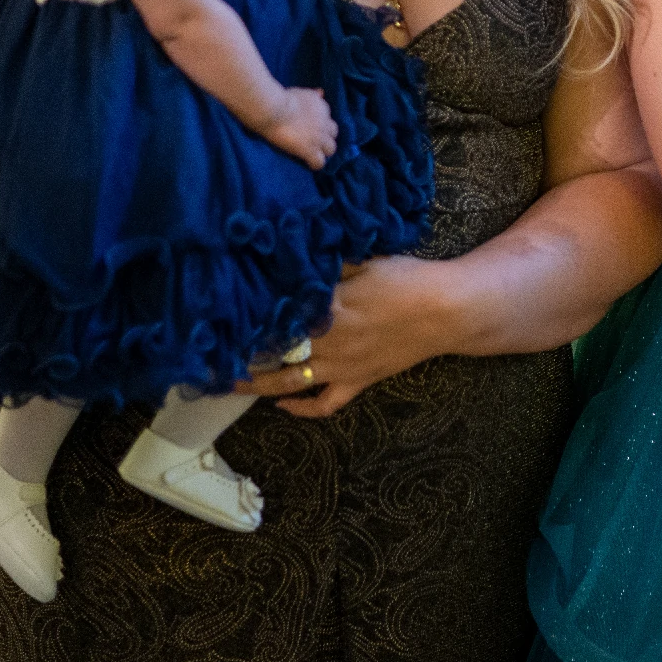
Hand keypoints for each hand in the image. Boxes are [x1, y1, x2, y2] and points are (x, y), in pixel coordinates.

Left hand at [239, 255, 456, 416]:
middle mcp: (328, 341)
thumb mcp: (367, 259)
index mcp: (328, 307)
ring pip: (290, 382)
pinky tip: (282, 405)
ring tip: (230, 383)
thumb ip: (330, 261)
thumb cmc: (408, 279)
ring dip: (257, 385)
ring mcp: (342, 367)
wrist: (447, 310)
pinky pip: (326, 404)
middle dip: (243, 352)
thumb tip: (296, 252)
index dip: (248, 318)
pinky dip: (301, 409)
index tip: (222, 314)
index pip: (278, 315)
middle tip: (214, 351)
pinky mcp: (358, 381)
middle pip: (274, 351)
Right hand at [253, 87, 337, 170]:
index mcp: (321, 106)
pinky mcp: (310, 150)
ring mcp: (318, 137)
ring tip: (313, 153)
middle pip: (334, 133)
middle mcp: (324, 122)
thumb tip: (321, 92)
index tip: (311, 125)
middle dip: (326, 136)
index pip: (327, 116)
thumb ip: (312, 95)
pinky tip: (309, 164)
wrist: (273, 110)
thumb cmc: (280, 99)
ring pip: (331, 149)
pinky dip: (315, 164)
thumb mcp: (300, 92)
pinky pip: (319, 162)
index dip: (320, 122)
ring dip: (323, 151)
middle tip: (314, 140)